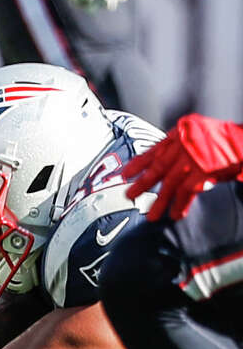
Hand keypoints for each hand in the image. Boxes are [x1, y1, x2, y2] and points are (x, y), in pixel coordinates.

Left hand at [124, 114, 242, 220]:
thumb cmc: (224, 138)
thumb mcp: (198, 132)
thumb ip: (182, 146)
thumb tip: (170, 165)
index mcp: (178, 134)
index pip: (153, 151)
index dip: (138, 164)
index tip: (125, 175)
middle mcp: (181, 146)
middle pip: (157, 168)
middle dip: (142, 184)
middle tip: (129, 196)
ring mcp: (191, 160)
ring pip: (169, 183)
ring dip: (160, 201)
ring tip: (151, 216)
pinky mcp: (203, 172)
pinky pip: (186, 191)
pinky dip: (180, 204)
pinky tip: (176, 215)